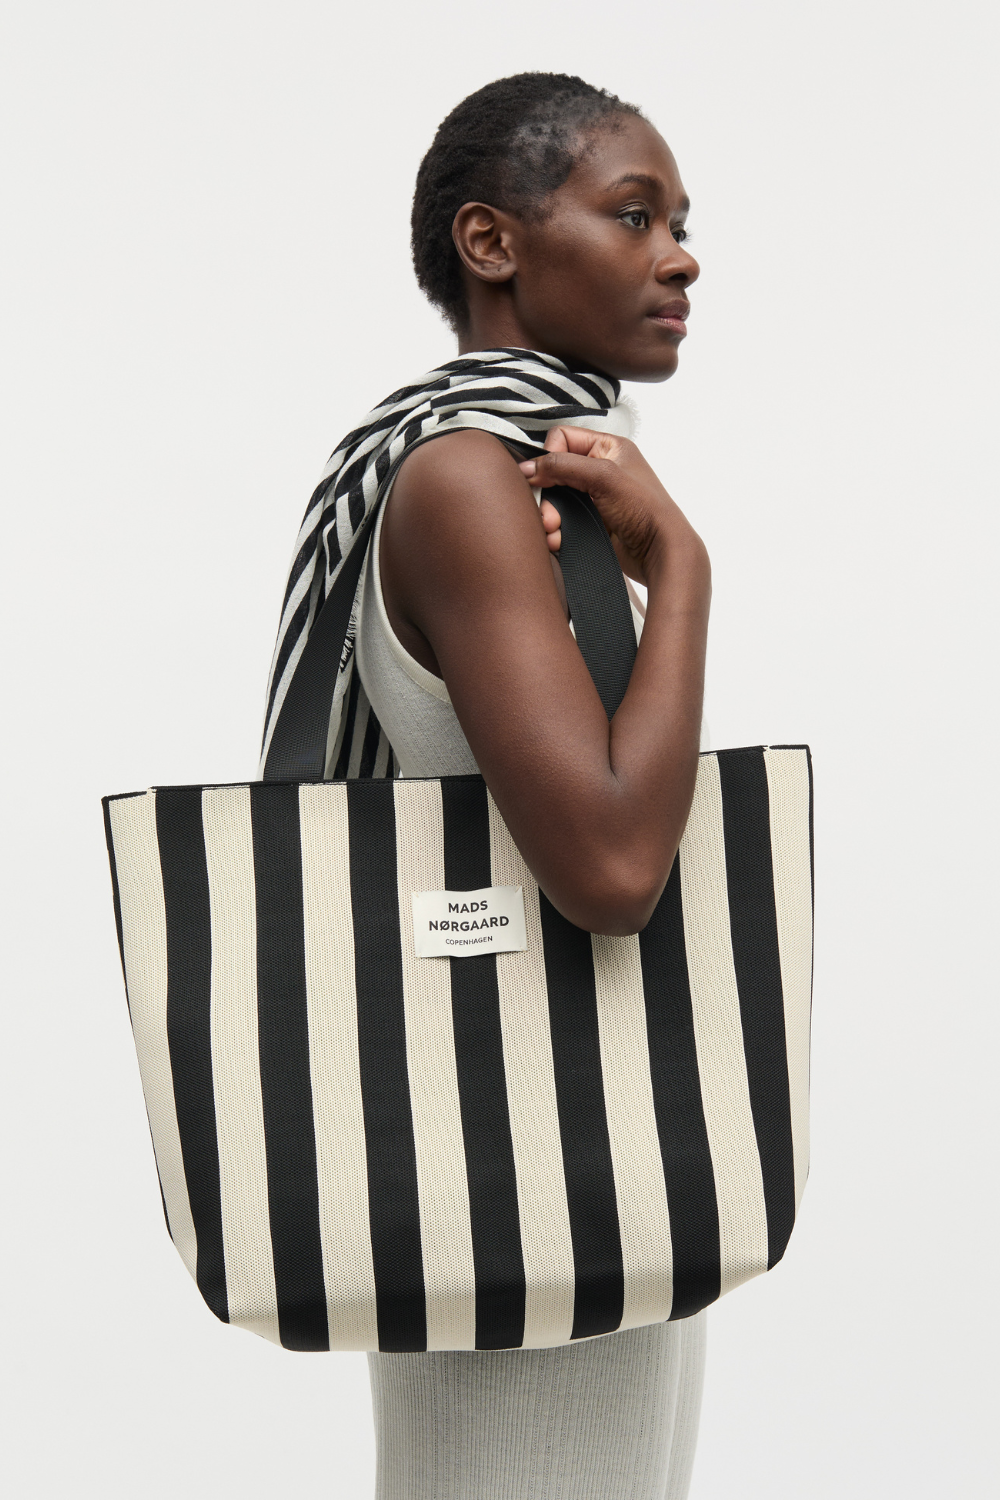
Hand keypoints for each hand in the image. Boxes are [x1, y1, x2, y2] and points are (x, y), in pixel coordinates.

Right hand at [519, 425, 705, 587]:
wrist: (660, 552)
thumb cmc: (647, 510)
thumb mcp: (603, 476)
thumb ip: (563, 466)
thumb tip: (529, 466)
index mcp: (609, 448)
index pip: (563, 438)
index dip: (550, 455)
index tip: (543, 475)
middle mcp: (601, 470)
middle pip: (555, 471)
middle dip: (547, 493)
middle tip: (548, 512)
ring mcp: (596, 497)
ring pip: (555, 499)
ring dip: (549, 515)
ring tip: (553, 529)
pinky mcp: (592, 521)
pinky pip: (562, 521)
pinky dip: (556, 530)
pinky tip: (557, 539)